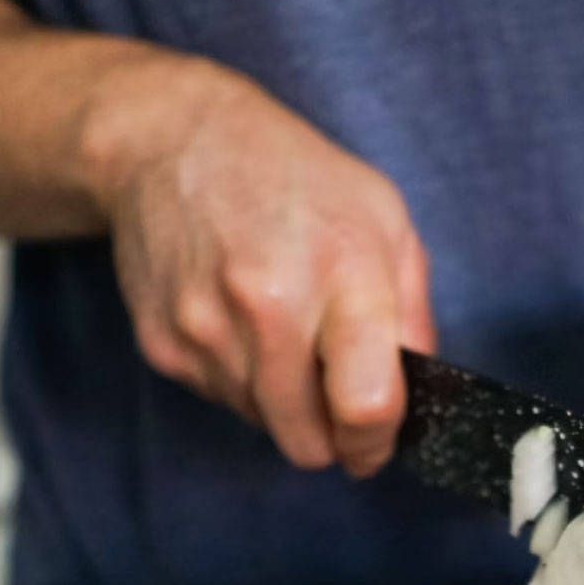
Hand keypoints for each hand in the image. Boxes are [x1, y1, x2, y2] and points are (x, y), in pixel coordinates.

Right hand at [91, 63, 432, 474]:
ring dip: (281, 400)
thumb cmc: (295, 178)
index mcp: (342, 272)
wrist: (173, 140)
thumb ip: (413, 315)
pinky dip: (239, 378)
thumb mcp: (386, 220)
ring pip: (262, 424)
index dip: (376, 444)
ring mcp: (207, 328)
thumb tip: (419, 396)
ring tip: (281, 327)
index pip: (366, 405)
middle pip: (307, 440)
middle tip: (333, 389)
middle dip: (328, 432)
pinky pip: (220, 400)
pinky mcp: (163, 344)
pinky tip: (239, 319)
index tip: (375, 444)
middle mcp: (269, 306)